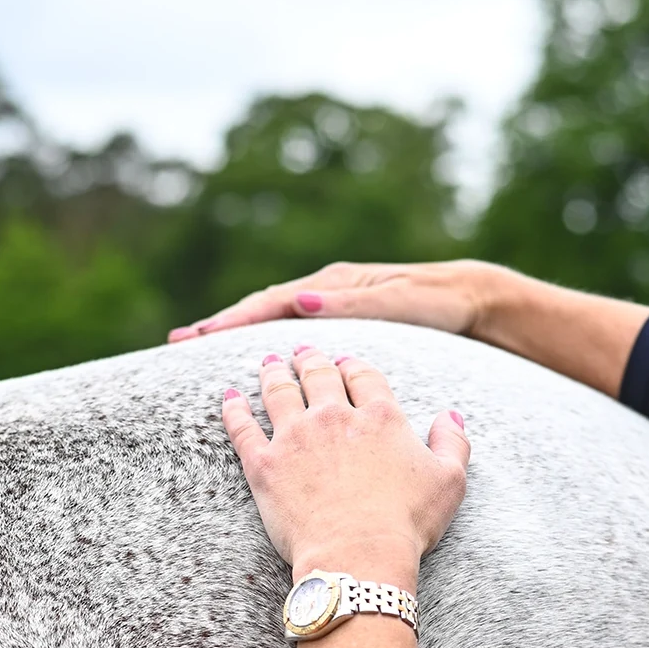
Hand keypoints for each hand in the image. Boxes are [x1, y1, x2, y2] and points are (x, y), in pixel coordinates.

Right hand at [171, 260, 500, 342]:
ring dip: (239, 332)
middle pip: (262, 308)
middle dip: (220, 325)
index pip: (270, 304)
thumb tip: (300, 301)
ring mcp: (333, 305)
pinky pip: (293, 331)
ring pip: (274, 319)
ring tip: (200, 347)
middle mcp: (327, 292)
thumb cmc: (437, 304)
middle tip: (178, 343)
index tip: (196, 336)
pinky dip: (268, 340)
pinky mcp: (343, 322)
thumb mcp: (397, 304)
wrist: (471, 300)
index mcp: (334, 286)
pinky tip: (256, 360)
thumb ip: (351, 305)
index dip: (231, 321)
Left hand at [223, 345, 469, 587]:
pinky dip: (233, 409)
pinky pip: (242, 428)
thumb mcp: (449, 482)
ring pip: (278, 391)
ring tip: (268, 364)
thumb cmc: (407, 524)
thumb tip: (450, 416)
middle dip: (310, 359)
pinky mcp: (264, 465)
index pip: (363, 376)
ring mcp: (295, 438)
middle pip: (318, 375)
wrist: (358, 556)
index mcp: (380, 416)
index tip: (345, 362)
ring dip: (272, 373)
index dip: (353, 366)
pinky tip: (229, 397)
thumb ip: (453, 443)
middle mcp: (334, 416)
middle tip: (302, 352)